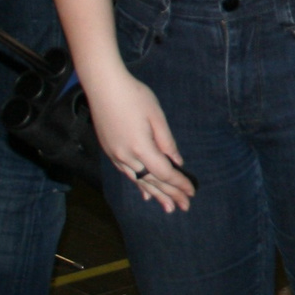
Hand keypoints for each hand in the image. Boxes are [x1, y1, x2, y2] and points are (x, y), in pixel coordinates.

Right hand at [85, 68, 195, 212]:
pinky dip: (139, 185)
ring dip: (155, 195)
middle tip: (184, 207)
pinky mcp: (109, 152)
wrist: (103, 87)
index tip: (192, 192)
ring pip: (138, 181)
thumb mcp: (157, 116)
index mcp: (141, 148)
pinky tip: (145, 194)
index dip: (179, 184)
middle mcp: (127, 157)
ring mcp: (116, 156)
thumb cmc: (134, 96)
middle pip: (152, 181)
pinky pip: (127, 174)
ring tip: (167, 208)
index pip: (164, 173)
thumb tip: (177, 162)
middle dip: (170, 195)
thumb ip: (167, 142)